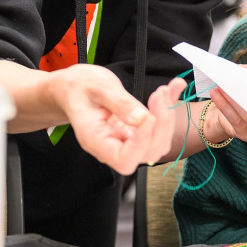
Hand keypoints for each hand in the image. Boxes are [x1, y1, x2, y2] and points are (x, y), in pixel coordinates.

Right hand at [56, 65, 184, 174]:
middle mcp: (112, 146)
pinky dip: (169, 109)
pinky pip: (158, 128)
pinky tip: (174, 88)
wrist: (73, 88)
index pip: (124, 159)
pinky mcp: (137, 131)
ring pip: (158, 141)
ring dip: (168, 116)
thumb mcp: (97, 88)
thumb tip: (142, 119)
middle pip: (147, 152)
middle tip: (161, 93)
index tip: (148, 116)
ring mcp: (126, 140)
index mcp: (96, 141)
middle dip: (161, 124)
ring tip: (168, 88)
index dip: (141, 143)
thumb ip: (120, 103)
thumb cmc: (79, 88)